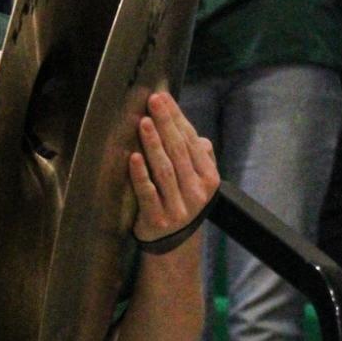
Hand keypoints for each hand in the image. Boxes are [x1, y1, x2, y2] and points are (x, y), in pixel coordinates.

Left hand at [129, 91, 217, 245]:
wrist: (173, 243)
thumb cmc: (183, 201)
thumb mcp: (197, 181)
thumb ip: (198, 158)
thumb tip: (198, 138)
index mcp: (209, 179)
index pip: (191, 142)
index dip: (177, 118)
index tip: (164, 97)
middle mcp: (197, 193)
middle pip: (179, 152)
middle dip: (166, 124)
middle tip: (153, 101)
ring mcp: (178, 207)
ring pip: (165, 170)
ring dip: (153, 144)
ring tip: (144, 123)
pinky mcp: (157, 219)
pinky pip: (148, 193)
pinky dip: (140, 175)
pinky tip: (133, 157)